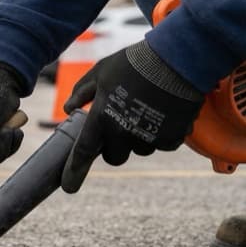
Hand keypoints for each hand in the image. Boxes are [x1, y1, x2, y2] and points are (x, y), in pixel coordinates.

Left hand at [61, 40, 203, 192]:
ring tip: (146, 109)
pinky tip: (164, 111)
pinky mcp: (172, 138)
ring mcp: (148, 137)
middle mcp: (123, 133)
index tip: (68, 187)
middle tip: (121, 124)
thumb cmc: (134, 63)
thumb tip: (68, 108)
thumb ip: (82, 92)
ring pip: (140, 150)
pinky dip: (161, 133)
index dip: (74, 171)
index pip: (84, 152)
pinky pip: (162, 144)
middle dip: (114, 147)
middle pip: (114, 157)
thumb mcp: (100, 72)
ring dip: (139, 138)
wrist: (177, 59)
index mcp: (101, 118)